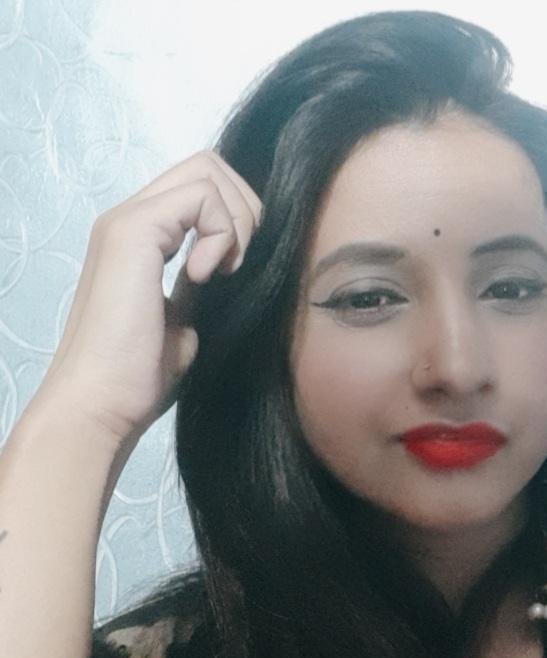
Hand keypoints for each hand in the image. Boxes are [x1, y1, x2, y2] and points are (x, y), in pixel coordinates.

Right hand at [42, 150, 261, 444]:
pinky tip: (208, 278)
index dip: (238, 219)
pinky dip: (221, 234)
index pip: (203, 188)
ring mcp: (128, 221)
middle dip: (245, 210)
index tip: (236, 274)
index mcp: (143, 238)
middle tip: (239, 267)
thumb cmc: (139, 377)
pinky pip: (201, 197)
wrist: (101, 404)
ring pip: (208, 171)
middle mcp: (132, 219)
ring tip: (224, 274)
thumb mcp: (186, 322)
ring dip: (237, 221)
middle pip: (209, 166)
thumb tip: (235, 269)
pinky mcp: (132, 232)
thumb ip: (202, 286)